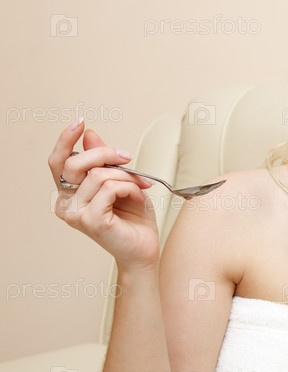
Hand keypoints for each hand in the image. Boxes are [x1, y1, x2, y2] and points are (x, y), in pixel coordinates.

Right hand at [48, 119, 159, 270]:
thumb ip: (103, 162)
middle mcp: (66, 204)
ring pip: (99, 175)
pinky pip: (110, 188)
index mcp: (69, 194)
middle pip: (75, 163)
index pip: (58, 162)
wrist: (144, 249)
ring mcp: (75, 213)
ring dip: (127, 177)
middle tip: (128, 157)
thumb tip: (90, 136)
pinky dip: (129, 188)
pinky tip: (137, 198)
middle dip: (106, 154)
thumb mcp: (120, 182)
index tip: (81, 122)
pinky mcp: (90, 220)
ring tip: (139, 188)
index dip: (66, 140)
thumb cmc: (133, 219)